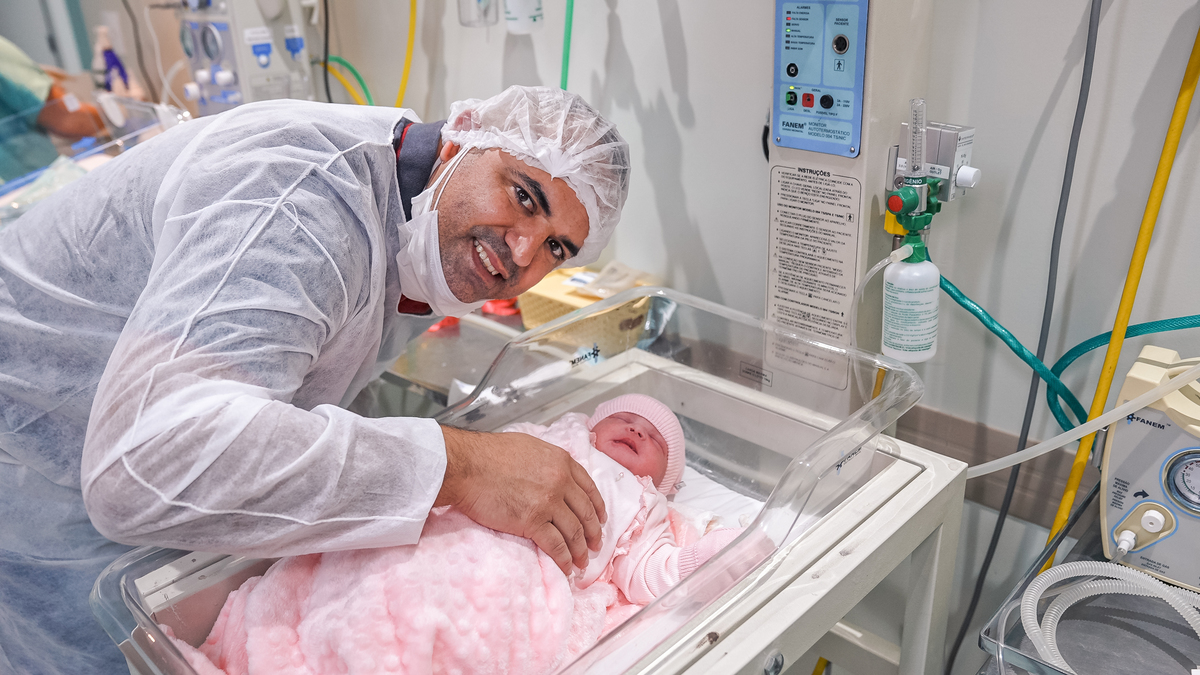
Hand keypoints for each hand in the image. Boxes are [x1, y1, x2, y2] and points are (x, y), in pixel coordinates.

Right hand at [436, 426, 607, 573]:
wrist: (467, 466)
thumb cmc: (488, 454)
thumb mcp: (529, 447)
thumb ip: (547, 461)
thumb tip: (552, 473)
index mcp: (561, 462)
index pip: (589, 489)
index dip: (597, 508)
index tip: (600, 519)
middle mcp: (560, 482)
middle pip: (586, 513)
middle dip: (593, 533)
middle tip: (595, 545)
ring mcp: (548, 502)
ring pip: (574, 532)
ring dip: (580, 550)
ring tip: (582, 562)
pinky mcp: (533, 521)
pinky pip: (556, 545)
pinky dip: (564, 559)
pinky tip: (566, 567)